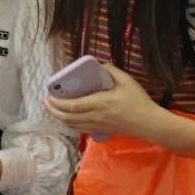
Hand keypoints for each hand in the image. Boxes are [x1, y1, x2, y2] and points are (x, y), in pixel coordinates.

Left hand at [44, 63, 163, 139]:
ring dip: (59, 118)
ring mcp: (98, 125)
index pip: (73, 106)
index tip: (48, 96)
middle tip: (45, 101)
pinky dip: (70, 124)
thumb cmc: (138, 101)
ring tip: (53, 109)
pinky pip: (80, 129)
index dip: (57, 103)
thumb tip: (99, 63)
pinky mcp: (101, 130)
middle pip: (68, 117)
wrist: (149, 123)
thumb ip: (112, 71)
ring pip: (72, 125)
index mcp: (100, 103)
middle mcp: (95, 116)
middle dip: (53, 110)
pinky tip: (67, 118)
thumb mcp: (127, 81)